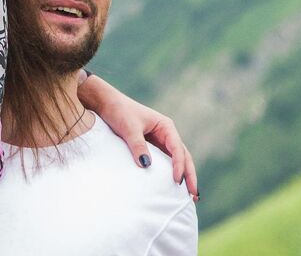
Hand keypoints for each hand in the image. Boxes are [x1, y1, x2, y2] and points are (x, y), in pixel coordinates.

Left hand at [79, 75, 200, 200]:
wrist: (106, 103)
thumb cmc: (119, 111)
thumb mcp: (129, 128)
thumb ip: (138, 146)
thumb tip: (146, 165)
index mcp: (166, 126)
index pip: (178, 149)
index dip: (179, 166)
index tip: (177, 181)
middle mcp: (166, 134)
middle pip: (183, 157)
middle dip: (189, 175)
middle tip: (194, 196)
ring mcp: (160, 140)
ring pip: (176, 160)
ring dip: (183, 176)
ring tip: (189, 196)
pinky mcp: (151, 146)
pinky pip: (164, 161)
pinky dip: (170, 172)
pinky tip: (172, 186)